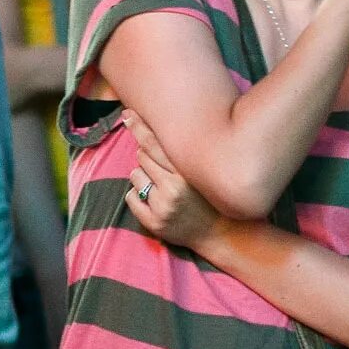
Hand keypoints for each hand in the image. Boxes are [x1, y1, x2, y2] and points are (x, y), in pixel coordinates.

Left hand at [121, 112, 223, 249]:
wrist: (221, 233)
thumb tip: (153, 136)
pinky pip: (130, 197)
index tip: (126, 114)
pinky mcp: (154, 222)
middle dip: (147, 159)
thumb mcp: (201, 171)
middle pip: (142, 157)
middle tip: (162, 170)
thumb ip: (180, 154)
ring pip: (135, 175)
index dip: (139, 126)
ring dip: (142, 177)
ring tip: (161, 187)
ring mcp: (162, 206)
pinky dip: (137, 196)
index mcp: (186, 172)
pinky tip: (154, 200)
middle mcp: (173, 188)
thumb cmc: (210, 196)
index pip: (155, 143)